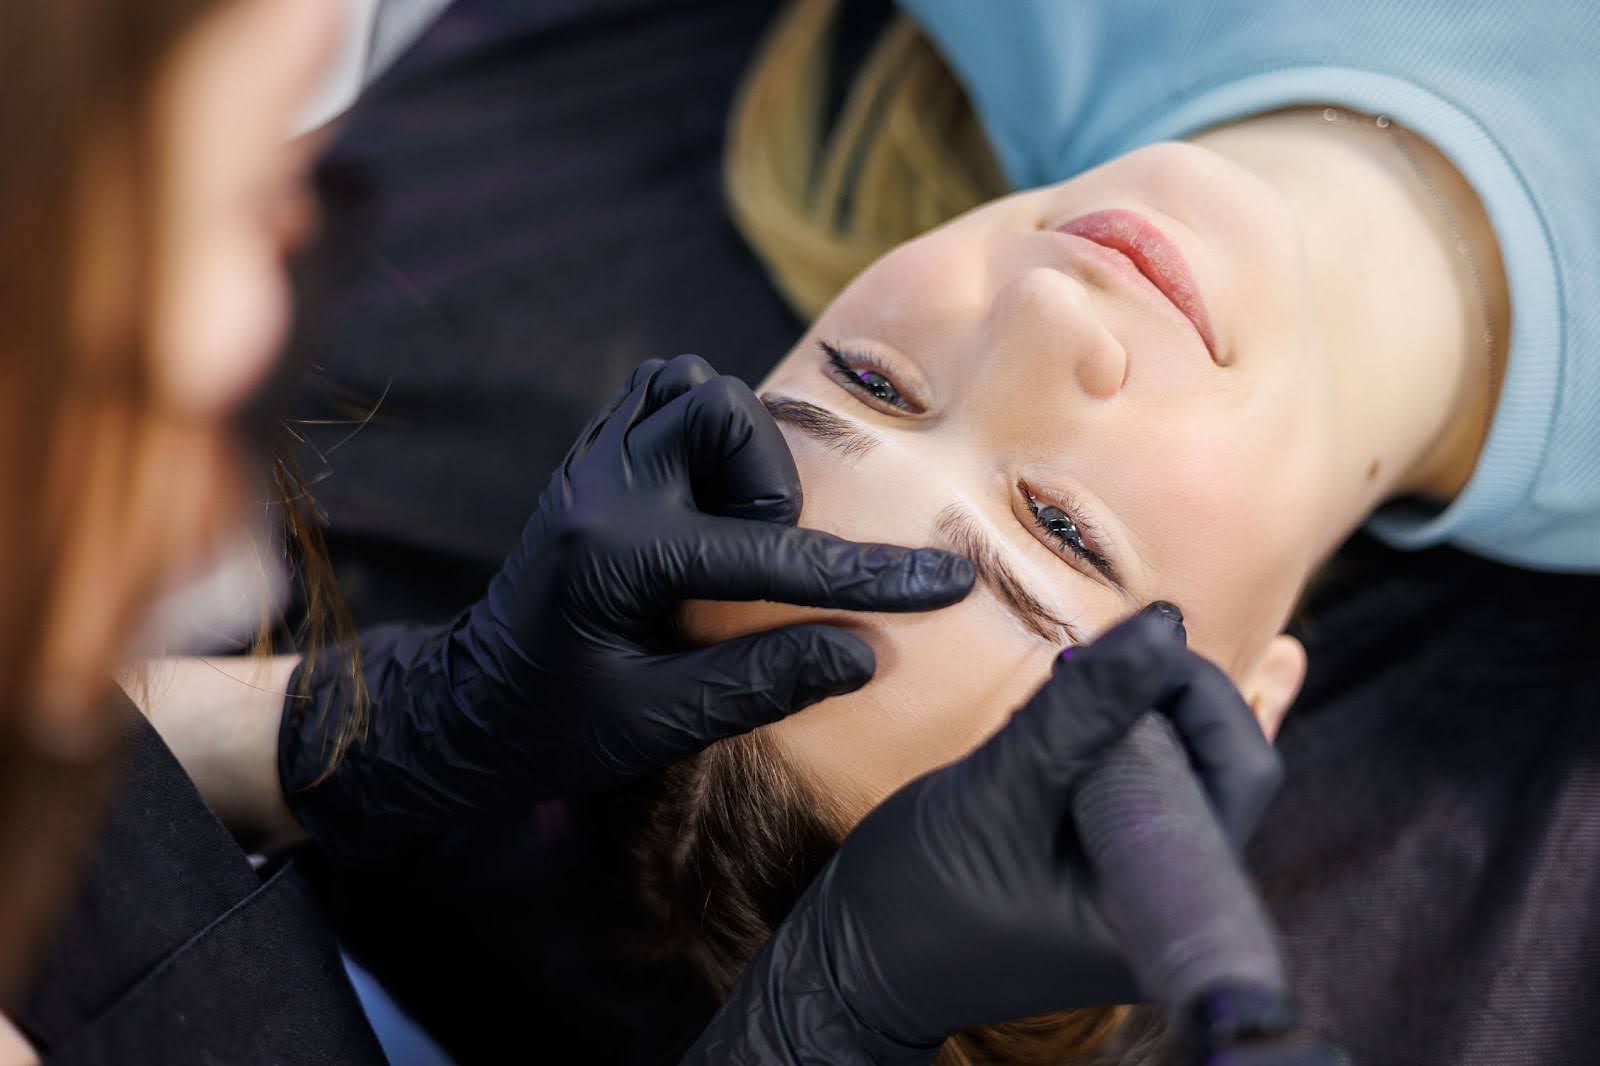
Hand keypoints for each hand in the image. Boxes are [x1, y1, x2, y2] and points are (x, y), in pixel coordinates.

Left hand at [279, 355, 974, 864]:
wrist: (466, 708)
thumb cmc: (558, 729)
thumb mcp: (662, 725)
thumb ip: (762, 682)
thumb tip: (866, 655)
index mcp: (619, 557)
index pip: (773, 556)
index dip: (872, 578)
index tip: (948, 582)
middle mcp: (601, 488)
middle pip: (720, 409)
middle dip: (769, 481)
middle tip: (758, 554)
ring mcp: (589, 463)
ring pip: (688, 383)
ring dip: (736, 444)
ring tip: (733, 524)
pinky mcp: (588, 459)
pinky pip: (656, 391)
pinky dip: (698, 425)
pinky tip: (705, 498)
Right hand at [684, 606, 1283, 1064]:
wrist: (862, 959)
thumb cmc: (923, 899)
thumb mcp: (1001, 793)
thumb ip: (1084, 711)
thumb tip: (1162, 626)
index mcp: (1168, 903)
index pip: (1241, 766)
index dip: (1192, 687)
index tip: (1129, 637)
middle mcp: (1174, 896)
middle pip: (1219, 760)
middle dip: (1160, 694)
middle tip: (1089, 659)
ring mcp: (1142, 881)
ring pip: (1176, 761)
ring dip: (1126, 712)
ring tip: (1057, 696)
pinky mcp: (1107, 861)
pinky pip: (1133, 778)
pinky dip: (1101, 737)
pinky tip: (1049, 727)